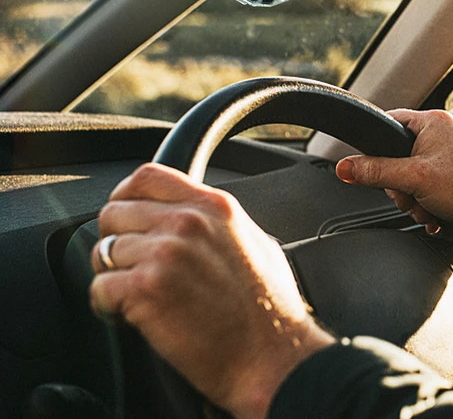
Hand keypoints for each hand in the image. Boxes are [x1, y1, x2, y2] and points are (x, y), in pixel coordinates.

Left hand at [90, 163, 334, 418]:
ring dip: (112, 275)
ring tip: (135, 294)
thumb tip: (190, 217)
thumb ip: (217, 222)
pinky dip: (107, 305)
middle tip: (130, 265)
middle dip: (115, 239)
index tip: (124, 215)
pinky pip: (99, 288)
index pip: (148, 176)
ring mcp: (166, 252)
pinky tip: (130, 315)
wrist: (273, 356)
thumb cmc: (270, 308)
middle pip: (116, 211)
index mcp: (215, 205)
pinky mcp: (147, 289)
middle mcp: (188, 221)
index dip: (125, 195)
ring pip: (104, 250)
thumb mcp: (254, 242)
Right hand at [335, 109, 452, 255]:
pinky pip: (430, 185)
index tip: (375, 166)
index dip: (378, 147)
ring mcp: (452, 153)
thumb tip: (345, 168)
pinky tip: (437, 214)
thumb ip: (376, 172)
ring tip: (429, 209)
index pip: (389, 122)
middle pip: (398, 157)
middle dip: (402, 186)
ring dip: (415, 199)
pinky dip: (429, 203)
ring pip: (413, 176)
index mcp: (432, 121)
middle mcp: (443, 133)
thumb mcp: (414, 179)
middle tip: (412, 197)